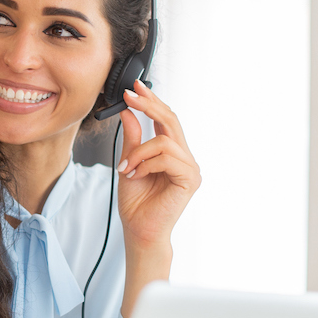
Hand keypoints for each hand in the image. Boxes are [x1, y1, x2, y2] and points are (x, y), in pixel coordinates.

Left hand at [115, 80, 200, 315]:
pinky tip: (136, 174)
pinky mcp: (190, 178)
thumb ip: (133, 138)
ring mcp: (190, 168)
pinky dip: (146, 163)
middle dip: (149, 105)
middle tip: (129, 96)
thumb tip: (128, 112)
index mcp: (172, 152)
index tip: (134, 87)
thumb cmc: (136, 202)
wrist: (139, 230)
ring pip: (165, 140)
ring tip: (127, 167)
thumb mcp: (130, 162)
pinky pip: (167, 157)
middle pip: (171, 120)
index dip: (152, 101)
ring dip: (139, 151)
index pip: (166, 119)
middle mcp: (185, 157)